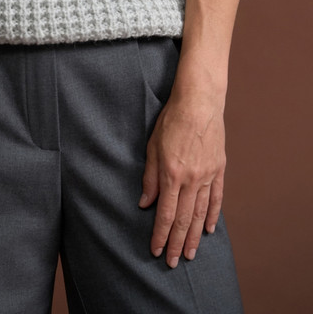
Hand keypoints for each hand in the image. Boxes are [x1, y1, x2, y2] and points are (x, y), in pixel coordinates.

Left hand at [139, 93, 225, 267]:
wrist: (199, 102)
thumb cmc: (172, 120)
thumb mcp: (152, 146)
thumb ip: (150, 177)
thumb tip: (145, 203)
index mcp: (172, 174)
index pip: (165, 213)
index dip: (159, 234)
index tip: (155, 250)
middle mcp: (191, 179)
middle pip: (184, 219)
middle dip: (175, 243)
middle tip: (171, 262)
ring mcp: (207, 176)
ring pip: (200, 214)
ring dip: (193, 236)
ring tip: (189, 254)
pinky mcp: (218, 170)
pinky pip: (216, 199)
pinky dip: (212, 216)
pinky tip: (208, 230)